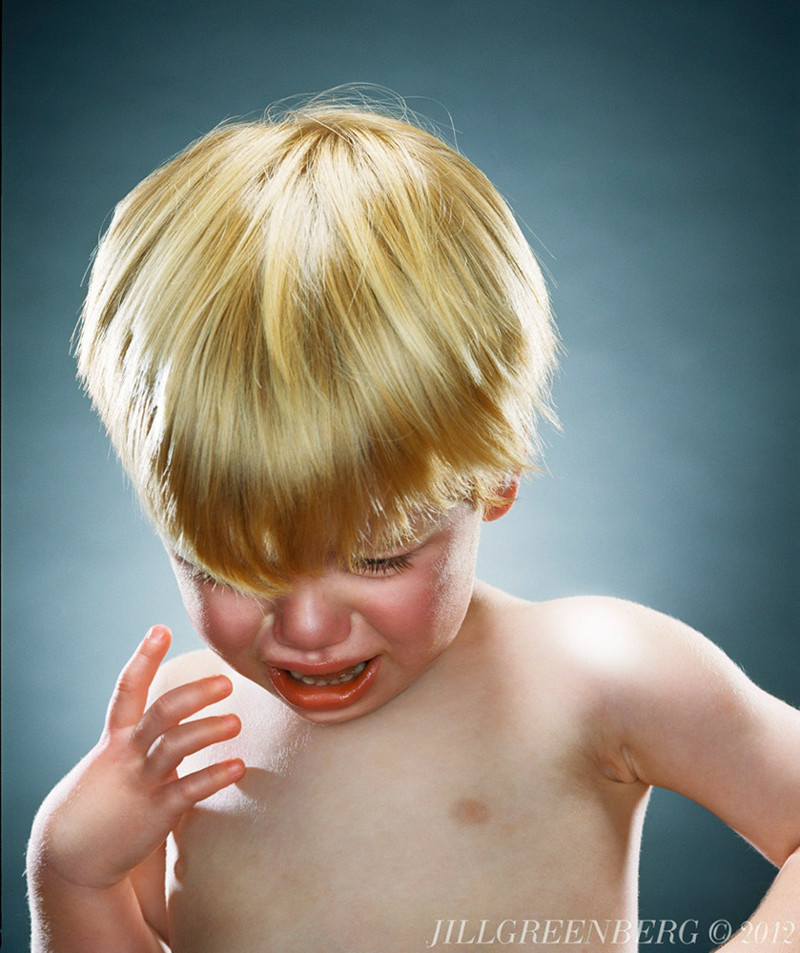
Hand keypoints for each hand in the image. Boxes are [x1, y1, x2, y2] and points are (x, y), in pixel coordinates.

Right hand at [33, 626, 243, 889]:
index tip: (160, 629)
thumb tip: (185, 707)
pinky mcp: (155, 812)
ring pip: (174, 747)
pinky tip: (238, 767)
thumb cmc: (108, 794)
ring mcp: (141, 781)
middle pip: (161, 712)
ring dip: (207, 730)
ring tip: (236, 722)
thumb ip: (148, 734)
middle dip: (194, 693)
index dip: (143, 657)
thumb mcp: (118, 756)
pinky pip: (187, 790)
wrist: (73, 852)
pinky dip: (214, 776)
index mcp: (117, 736)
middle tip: (226, 681)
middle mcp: (128, 753)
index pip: (129, 688)